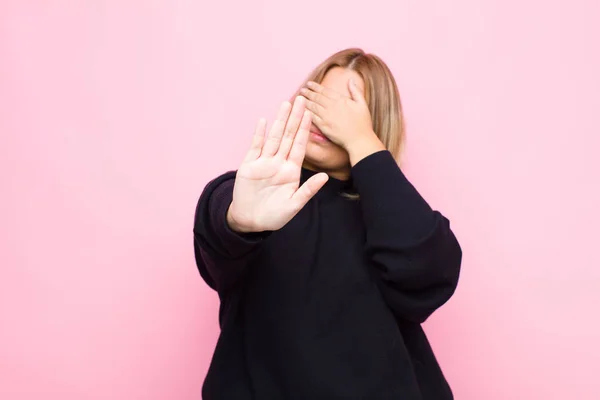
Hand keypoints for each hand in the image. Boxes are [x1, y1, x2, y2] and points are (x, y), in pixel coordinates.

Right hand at [227, 96, 328, 232]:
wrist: (250, 221)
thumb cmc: (274, 216)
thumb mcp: (294, 205)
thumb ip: (308, 190)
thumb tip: (325, 177)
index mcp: (291, 171)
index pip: (300, 146)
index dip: (306, 130)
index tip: (312, 114)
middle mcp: (279, 163)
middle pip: (289, 136)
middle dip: (295, 118)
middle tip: (302, 99)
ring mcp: (264, 162)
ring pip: (274, 137)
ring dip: (280, 121)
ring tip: (286, 103)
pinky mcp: (249, 165)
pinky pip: (255, 146)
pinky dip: (259, 134)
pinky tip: (263, 121)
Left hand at [300, 79, 380, 150]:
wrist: (359, 140)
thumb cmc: (363, 123)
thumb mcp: (362, 104)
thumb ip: (355, 91)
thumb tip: (351, 79)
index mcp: (341, 100)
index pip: (325, 90)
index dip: (315, 86)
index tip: (309, 84)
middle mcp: (332, 106)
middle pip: (316, 97)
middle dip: (308, 92)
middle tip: (301, 90)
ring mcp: (327, 117)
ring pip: (312, 106)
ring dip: (304, 101)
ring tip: (298, 98)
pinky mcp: (323, 127)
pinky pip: (312, 117)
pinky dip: (305, 113)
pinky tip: (300, 110)